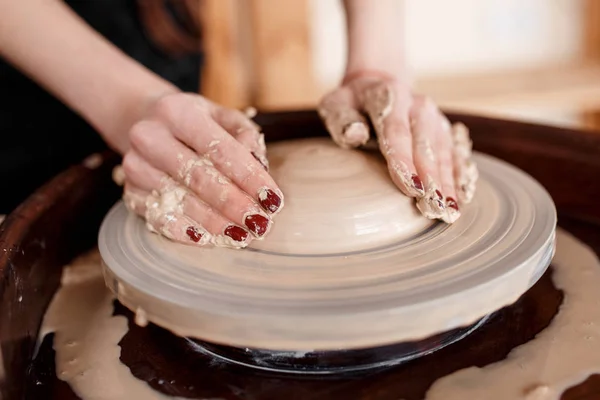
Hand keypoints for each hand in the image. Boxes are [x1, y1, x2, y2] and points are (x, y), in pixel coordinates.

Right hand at [118, 92, 283, 247]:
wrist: (144, 120)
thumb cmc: (195, 123)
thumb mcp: (222, 117)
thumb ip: (246, 137)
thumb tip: (259, 166)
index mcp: (177, 111)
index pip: (221, 149)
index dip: (249, 178)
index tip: (273, 200)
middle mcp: (150, 135)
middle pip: (198, 177)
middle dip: (234, 204)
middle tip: (260, 224)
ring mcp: (134, 164)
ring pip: (178, 199)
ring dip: (213, 222)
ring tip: (241, 235)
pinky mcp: (128, 189)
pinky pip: (155, 216)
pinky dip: (182, 230)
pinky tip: (206, 239)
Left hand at [318, 71, 477, 222]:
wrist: (378, 83)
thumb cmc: (352, 103)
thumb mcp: (337, 105)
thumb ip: (342, 120)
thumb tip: (354, 134)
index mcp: (388, 97)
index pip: (396, 132)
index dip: (404, 161)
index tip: (411, 188)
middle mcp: (417, 105)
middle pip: (426, 146)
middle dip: (432, 180)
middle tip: (435, 209)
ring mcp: (434, 117)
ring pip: (444, 152)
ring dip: (449, 182)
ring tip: (450, 211)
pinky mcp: (444, 128)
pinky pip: (455, 153)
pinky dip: (460, 175)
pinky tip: (464, 196)